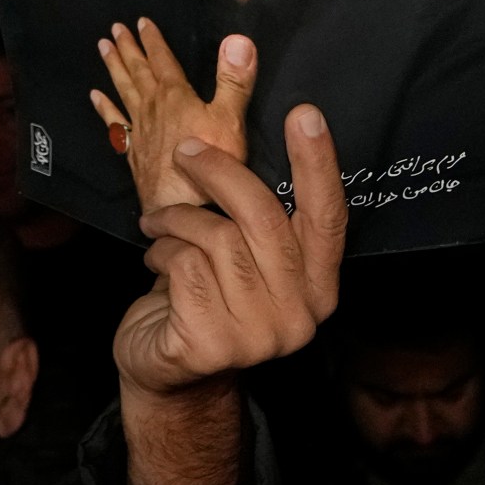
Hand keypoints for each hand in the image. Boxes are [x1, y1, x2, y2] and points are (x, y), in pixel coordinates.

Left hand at [89, 21, 253, 210]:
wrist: (184, 208)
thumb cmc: (212, 164)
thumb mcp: (230, 119)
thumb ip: (234, 80)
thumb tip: (238, 39)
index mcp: (176, 96)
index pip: (162, 60)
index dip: (153, 40)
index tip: (142, 21)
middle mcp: (153, 108)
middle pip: (138, 72)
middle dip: (128, 49)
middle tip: (115, 28)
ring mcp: (139, 131)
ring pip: (123, 91)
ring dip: (114, 68)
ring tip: (103, 48)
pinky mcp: (133, 152)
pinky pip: (114, 123)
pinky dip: (104, 108)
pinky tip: (95, 97)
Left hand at [113, 104, 345, 484]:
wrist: (165, 371)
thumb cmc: (204, 296)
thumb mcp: (244, 259)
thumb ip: (259, 220)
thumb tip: (248, 145)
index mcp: (319, 288)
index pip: (328, 218)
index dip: (318, 163)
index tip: (304, 112)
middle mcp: (300, 316)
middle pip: (263, 218)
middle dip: (219, 173)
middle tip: (185, 151)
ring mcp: (258, 337)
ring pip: (216, 238)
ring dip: (177, 220)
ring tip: (159, 226)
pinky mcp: (212, 346)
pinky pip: (184, 266)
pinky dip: (161, 252)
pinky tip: (156, 262)